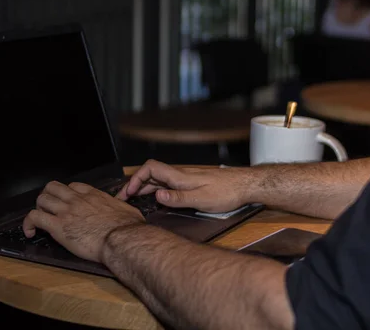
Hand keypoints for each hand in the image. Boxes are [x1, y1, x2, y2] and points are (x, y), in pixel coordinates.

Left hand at [22, 181, 144, 262]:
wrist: (121, 238)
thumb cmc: (128, 227)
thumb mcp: (128, 210)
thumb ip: (121, 208)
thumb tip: (127, 213)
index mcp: (94, 195)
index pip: (73, 186)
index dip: (67, 194)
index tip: (69, 204)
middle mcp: (77, 199)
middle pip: (53, 187)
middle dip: (48, 197)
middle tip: (50, 210)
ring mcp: (66, 211)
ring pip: (41, 199)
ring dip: (39, 209)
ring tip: (40, 221)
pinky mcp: (57, 226)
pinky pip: (34, 217)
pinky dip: (28, 224)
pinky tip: (30, 232)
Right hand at [116, 160, 253, 212]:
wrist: (245, 185)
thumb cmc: (227, 192)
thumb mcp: (202, 200)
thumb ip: (178, 198)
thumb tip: (157, 195)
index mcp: (180, 176)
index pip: (150, 168)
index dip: (135, 178)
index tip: (128, 193)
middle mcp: (180, 174)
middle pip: (150, 174)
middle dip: (134, 184)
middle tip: (123, 199)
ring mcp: (185, 178)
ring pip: (158, 178)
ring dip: (143, 187)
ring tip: (133, 200)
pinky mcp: (191, 182)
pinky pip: (167, 183)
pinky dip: (155, 189)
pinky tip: (155, 198)